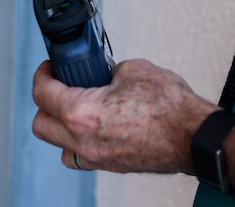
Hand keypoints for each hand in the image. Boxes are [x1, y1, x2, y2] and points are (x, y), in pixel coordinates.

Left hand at [30, 58, 219, 173]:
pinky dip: (79, 143)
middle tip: (58, 86)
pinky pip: (81, 157)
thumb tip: (104, 73)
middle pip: (41, 125)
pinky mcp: (112, 166)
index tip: (50, 68)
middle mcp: (84, 141)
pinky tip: (93, 127)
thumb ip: (108, 71)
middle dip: (45, 102)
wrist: (194, 136)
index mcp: (82, 113)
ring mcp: (97, 158)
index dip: (43, 74)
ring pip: (59, 146)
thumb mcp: (133, 69)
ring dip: (59, 128)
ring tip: (74, 108)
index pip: (42, 94)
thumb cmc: (170, 107)